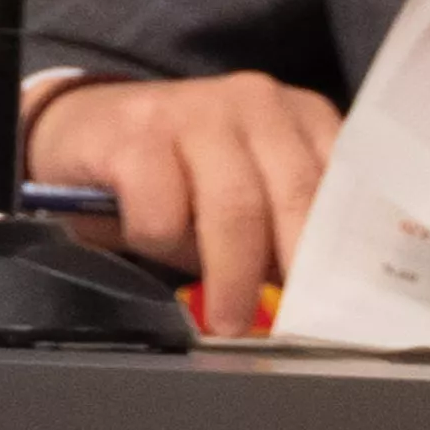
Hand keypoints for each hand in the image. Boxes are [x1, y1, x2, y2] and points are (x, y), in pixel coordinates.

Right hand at [13, 71, 338, 338]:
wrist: (84, 125)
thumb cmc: (176, 173)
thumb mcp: (243, 190)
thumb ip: (282, 224)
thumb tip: (311, 294)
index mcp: (297, 116)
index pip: (339, 181)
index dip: (344, 246)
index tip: (345, 299)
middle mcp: (255, 103)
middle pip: (293, 195)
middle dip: (295, 269)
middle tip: (293, 326)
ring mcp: (195, 111)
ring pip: (234, 207)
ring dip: (232, 274)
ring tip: (228, 319)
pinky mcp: (136, 134)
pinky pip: (162, 209)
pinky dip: (159, 242)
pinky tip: (148, 241)